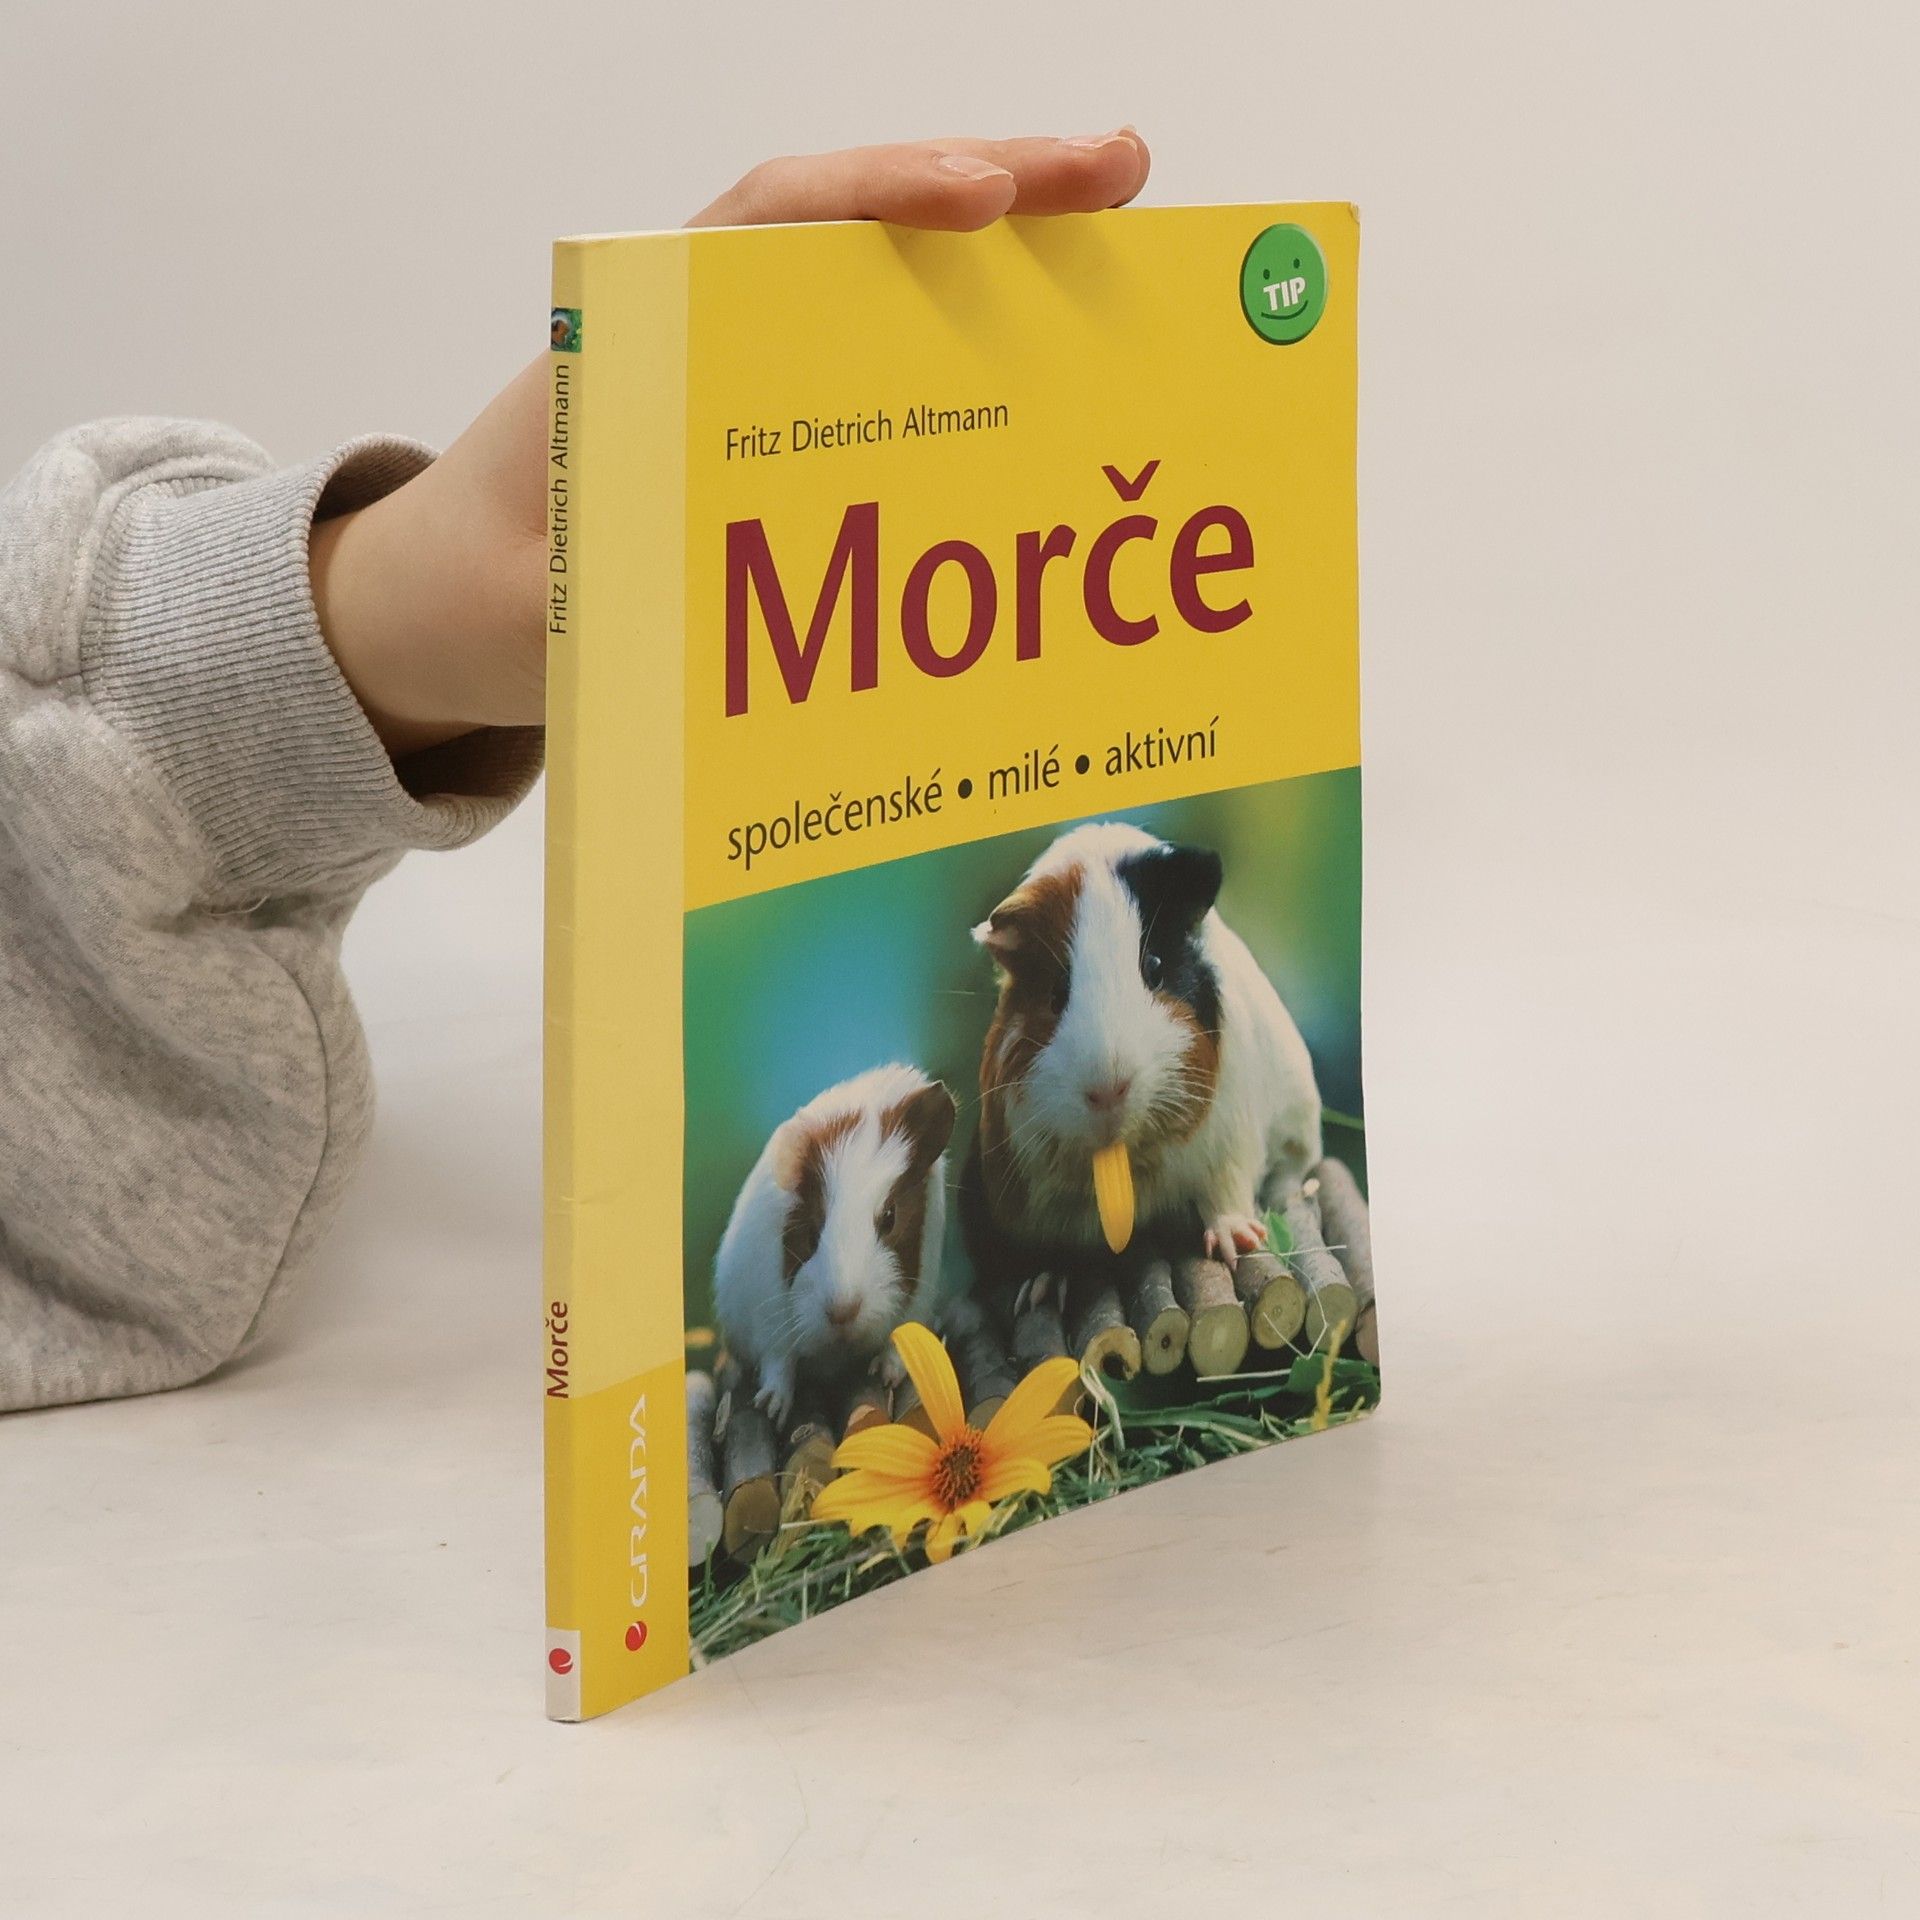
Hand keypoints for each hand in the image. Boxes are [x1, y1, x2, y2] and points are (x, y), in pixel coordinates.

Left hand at [311, 131, 1150, 757]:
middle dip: (992, 191)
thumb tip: (727, 627)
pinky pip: (883, 375)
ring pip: (883, 293)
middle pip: (855, 230)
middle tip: (1123, 174)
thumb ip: (605, 618)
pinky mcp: (774, 435)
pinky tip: (1051, 366)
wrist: (432, 608)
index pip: (765, 224)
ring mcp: (743, 377)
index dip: (876, 202)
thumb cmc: (475, 596)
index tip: (979, 202)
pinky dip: (969, 354)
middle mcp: (700, 331)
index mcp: (635, 340)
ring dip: (1002, 266)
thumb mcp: (533, 611)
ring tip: (1124, 245)